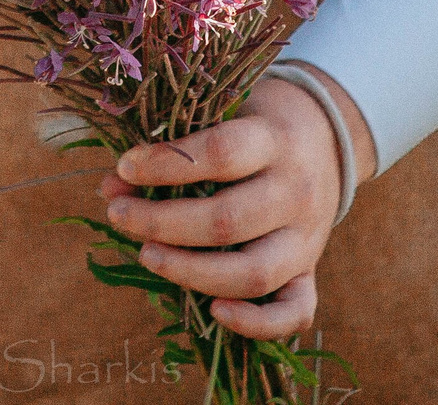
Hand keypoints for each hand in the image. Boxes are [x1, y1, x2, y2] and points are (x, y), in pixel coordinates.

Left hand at [96, 63, 375, 342]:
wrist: (326, 137)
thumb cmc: (256, 124)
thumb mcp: (222, 116)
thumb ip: (173, 147)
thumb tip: (111, 186)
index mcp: (275, 139)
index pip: (222, 154)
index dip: (168, 164)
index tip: (125, 167)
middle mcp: (296, 191)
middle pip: (228, 220)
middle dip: (162, 223)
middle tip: (118, 215)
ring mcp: (308, 238)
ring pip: (254, 273)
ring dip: (191, 272)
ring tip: (146, 255)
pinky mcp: (311, 271)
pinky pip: (295, 312)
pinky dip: (256, 322)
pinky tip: (213, 312)